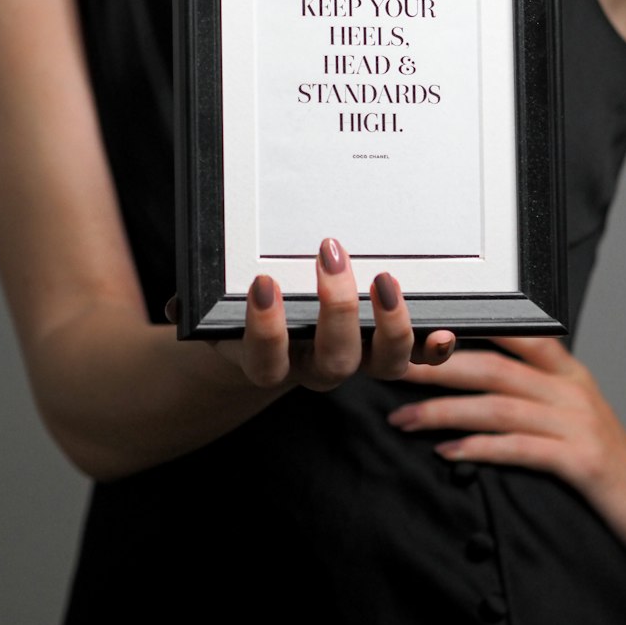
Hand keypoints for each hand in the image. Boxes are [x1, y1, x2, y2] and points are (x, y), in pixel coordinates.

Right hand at [172, 238, 454, 395]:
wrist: (264, 348)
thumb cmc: (238, 316)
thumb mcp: (213, 309)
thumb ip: (197, 304)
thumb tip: (180, 302)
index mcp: (268, 362)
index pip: (264, 361)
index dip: (266, 329)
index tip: (263, 284)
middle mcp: (315, 369)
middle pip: (334, 360)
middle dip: (337, 309)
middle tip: (330, 255)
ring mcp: (357, 363)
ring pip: (383, 365)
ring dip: (391, 326)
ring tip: (386, 279)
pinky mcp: (387, 352)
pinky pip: (416, 360)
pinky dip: (433, 349)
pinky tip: (445, 330)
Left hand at [390, 336, 625, 563]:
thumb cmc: (608, 463)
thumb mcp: (574, 415)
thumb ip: (535, 393)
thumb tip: (473, 381)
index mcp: (567, 374)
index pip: (514, 335)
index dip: (465, 329)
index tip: (417, 330)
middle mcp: (570, 391)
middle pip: (492, 367)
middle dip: (435, 367)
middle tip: (390, 368)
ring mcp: (576, 425)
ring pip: (497, 406)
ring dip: (443, 412)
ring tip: (402, 419)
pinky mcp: (579, 462)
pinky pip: (518, 448)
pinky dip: (478, 448)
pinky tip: (446, 452)